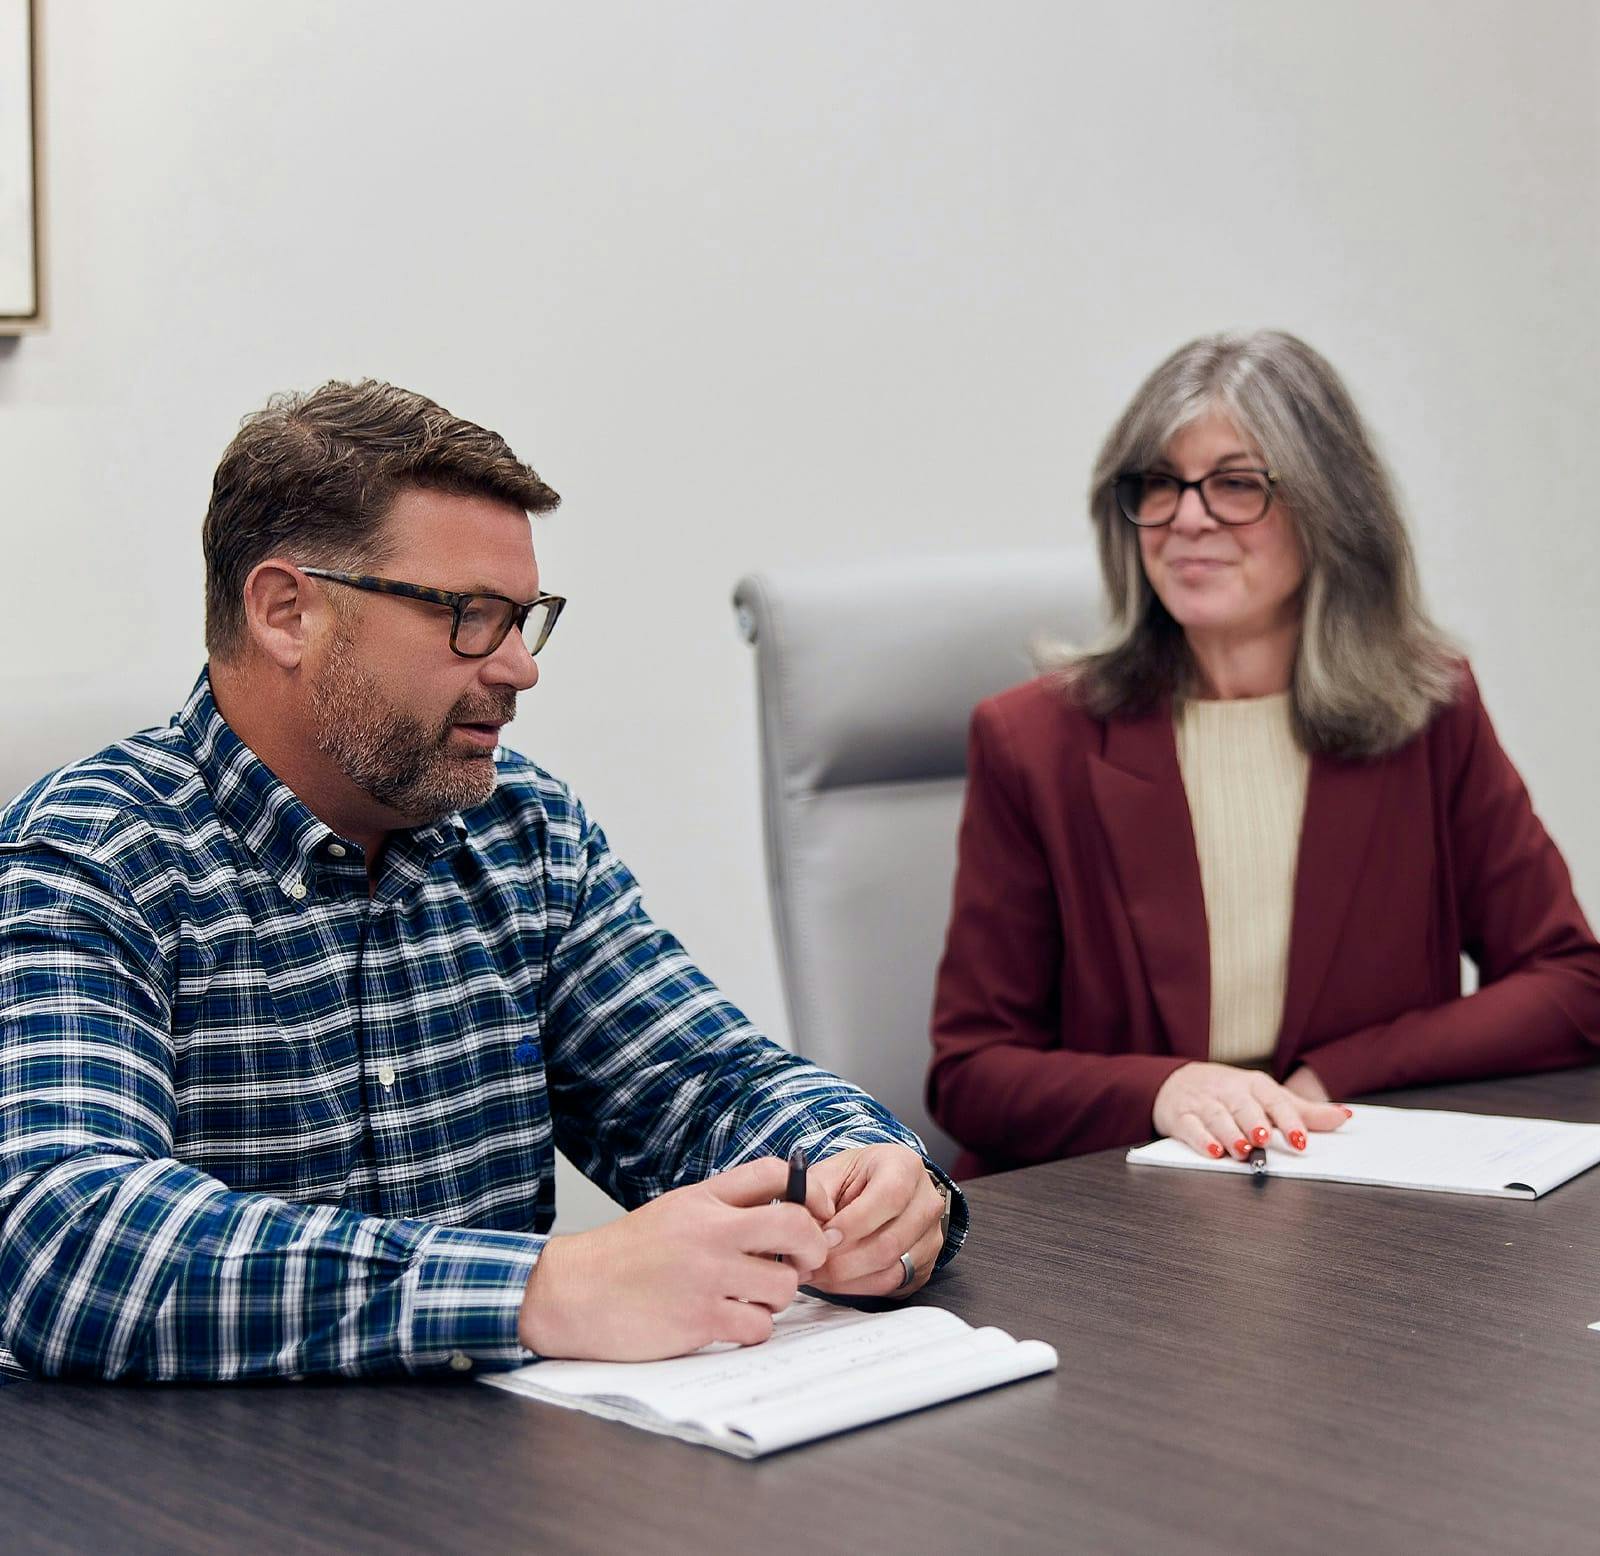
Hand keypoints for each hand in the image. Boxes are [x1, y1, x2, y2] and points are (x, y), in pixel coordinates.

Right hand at [519, 1156, 836, 1360]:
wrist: (572, 1292)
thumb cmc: (624, 1257)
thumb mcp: (674, 1212)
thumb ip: (723, 1208)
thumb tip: (785, 1217)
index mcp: (702, 1198)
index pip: (774, 1173)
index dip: (808, 1191)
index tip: (816, 1213)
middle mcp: (710, 1231)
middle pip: (796, 1225)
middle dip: (813, 1248)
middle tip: (802, 1262)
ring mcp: (707, 1275)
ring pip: (785, 1284)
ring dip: (777, 1297)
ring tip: (751, 1297)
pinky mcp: (701, 1319)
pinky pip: (760, 1325)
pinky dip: (754, 1328)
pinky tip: (731, 1321)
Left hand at [804, 1144, 945, 1299]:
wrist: (881, 1188)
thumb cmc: (856, 1179)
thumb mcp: (833, 1172)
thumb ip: (817, 1194)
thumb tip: (807, 1225)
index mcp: (905, 1167)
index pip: (889, 1197)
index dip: (854, 1223)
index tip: (823, 1237)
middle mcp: (926, 1202)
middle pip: (890, 1242)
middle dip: (843, 1260)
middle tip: (811, 1263)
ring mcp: (930, 1237)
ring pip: (890, 1270)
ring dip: (847, 1278)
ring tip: (816, 1273)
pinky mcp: (924, 1265)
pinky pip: (891, 1285)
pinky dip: (857, 1288)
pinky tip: (834, 1280)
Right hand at [1152, 1061, 1349, 1161]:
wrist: (1178, 1082)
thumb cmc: (1229, 1093)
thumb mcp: (1266, 1097)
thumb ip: (1303, 1111)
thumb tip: (1343, 1117)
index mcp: (1253, 1084)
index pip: (1273, 1099)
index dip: (1287, 1119)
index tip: (1299, 1140)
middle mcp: (1228, 1090)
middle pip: (1243, 1105)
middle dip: (1254, 1123)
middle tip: (1264, 1141)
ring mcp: (1202, 1102)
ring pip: (1217, 1116)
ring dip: (1230, 1134)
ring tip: (1242, 1150)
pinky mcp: (1180, 1116)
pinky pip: (1189, 1127)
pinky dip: (1200, 1139)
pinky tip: (1212, 1151)